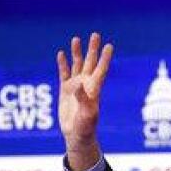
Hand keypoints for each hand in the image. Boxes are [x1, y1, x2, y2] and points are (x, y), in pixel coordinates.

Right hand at [56, 33, 112, 170]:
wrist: (77, 135)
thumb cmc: (85, 127)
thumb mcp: (86, 114)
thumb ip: (83, 99)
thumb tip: (79, 85)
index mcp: (94, 89)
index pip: (101, 70)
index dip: (105, 58)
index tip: (110, 45)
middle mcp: (86, 85)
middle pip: (91, 63)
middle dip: (93, 49)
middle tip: (95, 34)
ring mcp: (76, 87)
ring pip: (77, 65)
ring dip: (77, 53)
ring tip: (76, 39)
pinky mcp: (65, 91)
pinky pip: (64, 73)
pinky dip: (63, 64)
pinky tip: (61, 54)